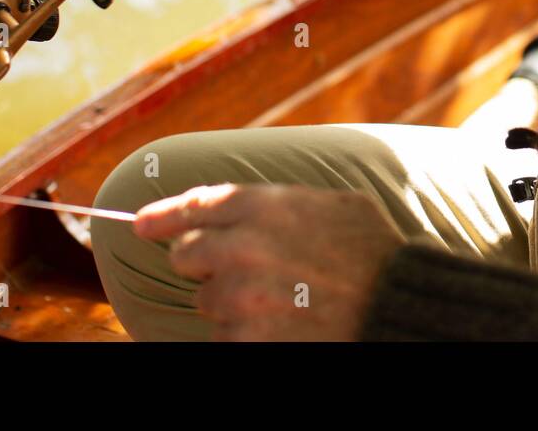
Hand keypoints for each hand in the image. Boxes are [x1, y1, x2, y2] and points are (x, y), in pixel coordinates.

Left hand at [134, 183, 404, 341]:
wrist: (396, 303)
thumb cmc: (372, 250)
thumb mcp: (331, 201)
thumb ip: (279, 199)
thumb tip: (235, 203)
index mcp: (262, 205)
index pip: (193, 205)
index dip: (162, 215)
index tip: (141, 224)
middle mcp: (242, 246)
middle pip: (187, 254)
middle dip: (202, 262)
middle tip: (233, 269)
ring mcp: (242, 296)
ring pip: (206, 301)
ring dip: (231, 302)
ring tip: (276, 299)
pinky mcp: (247, 338)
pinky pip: (224, 336)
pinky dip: (245, 333)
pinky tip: (279, 323)